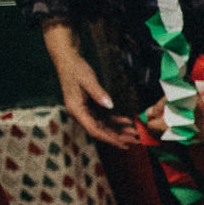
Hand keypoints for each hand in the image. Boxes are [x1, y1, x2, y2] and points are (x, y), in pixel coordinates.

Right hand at [41, 22, 139, 146]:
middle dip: (117, 136)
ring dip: (118, 129)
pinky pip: (103, 117)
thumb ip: (98, 93)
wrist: (68, 61)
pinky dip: (115, 120)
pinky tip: (127, 121)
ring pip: (103, 125)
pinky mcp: (89, 106)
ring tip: (134, 133)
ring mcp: (84, 110)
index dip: (109, 138)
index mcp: (76, 109)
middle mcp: (79, 113)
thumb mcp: (87, 80)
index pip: (94, 129)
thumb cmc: (76, 69)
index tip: (123, 144)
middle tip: (135, 140)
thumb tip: (110, 105)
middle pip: (100, 130)